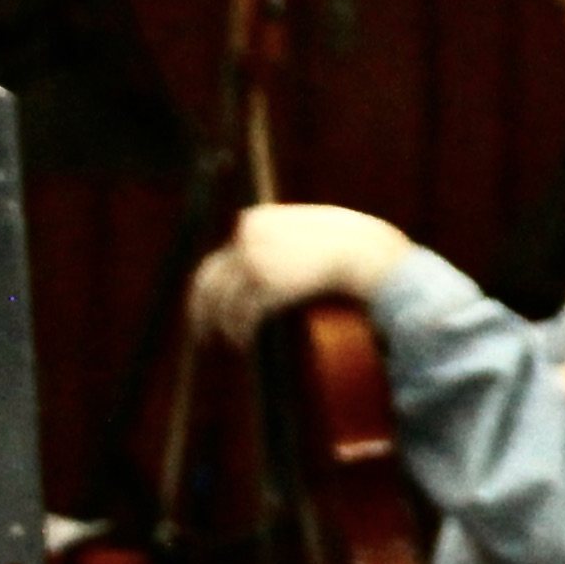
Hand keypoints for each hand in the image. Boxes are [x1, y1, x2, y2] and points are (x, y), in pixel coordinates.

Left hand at [189, 204, 415, 347]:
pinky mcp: (266, 283)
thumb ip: (292, 237)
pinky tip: (241, 342)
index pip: (221, 257)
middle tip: (200, 330)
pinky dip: (238, 331)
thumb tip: (288, 261)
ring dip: (221, 325)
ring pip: (223, 299)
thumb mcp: (312, 228)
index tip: (212, 305)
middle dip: (200, 307)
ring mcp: (254, 259)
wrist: (364, 249)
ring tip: (228, 342)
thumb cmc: (350, 242)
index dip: (213, 285)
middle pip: (209, 277)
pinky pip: (242, 312)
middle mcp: (246, 237)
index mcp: (254, 221)